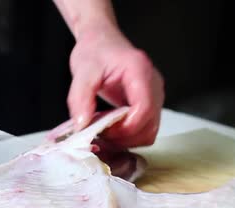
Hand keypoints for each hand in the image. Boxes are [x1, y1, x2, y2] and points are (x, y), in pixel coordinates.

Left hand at [67, 28, 163, 146]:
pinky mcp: (149, 104)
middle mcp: (153, 85)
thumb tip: (81, 126)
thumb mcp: (82, 72)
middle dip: (124, 137)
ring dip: (126, 139)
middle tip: (99, 134)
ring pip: (149, 131)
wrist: (101, 41)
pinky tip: (110, 128)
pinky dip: (128, 135)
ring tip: (103, 131)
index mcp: (140, 72)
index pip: (144, 109)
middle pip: (149, 125)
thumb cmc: (94, 51)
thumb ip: (80, 98)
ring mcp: (154, 96)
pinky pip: (145, 128)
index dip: (125, 128)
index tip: (103, 131)